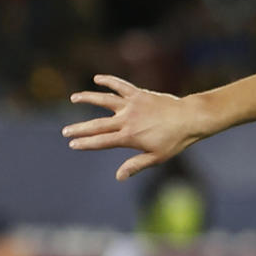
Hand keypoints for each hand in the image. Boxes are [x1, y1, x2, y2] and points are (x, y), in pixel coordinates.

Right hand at [63, 75, 207, 179]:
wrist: (191, 118)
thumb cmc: (176, 140)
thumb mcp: (157, 157)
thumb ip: (136, 165)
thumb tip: (119, 177)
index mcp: (129, 137)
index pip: (101, 141)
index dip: (85, 143)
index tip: (72, 144)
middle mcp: (127, 120)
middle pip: (97, 124)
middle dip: (79, 128)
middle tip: (65, 131)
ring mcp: (131, 105)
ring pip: (104, 100)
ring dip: (87, 98)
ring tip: (73, 98)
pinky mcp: (139, 94)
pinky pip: (120, 85)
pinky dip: (109, 80)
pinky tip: (97, 78)